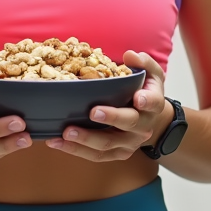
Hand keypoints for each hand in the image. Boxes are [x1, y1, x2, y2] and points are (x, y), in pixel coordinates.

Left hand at [45, 50, 170, 161]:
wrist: (151, 120)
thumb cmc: (144, 91)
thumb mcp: (149, 73)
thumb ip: (142, 62)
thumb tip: (130, 55)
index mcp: (153, 104)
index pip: (153, 102)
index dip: (147, 101)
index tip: (137, 98)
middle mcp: (143, 127)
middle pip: (129, 124)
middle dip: (111, 118)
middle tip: (92, 112)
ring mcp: (129, 143)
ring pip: (108, 145)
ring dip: (86, 140)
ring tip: (65, 132)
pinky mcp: (116, 153)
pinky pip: (96, 155)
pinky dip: (76, 150)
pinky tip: (57, 142)